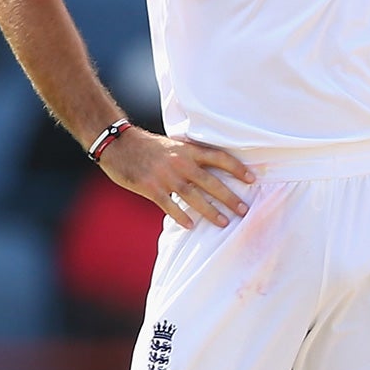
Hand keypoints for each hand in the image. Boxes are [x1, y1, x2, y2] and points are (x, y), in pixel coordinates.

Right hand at [97, 129, 250, 229]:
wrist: (117, 144)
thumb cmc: (148, 146)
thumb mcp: (174, 146)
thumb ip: (192, 157)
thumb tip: (214, 171)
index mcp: (188, 150)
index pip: (219, 158)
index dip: (237, 168)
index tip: (252, 179)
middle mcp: (180, 163)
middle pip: (211, 182)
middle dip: (229, 197)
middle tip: (244, 210)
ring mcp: (165, 176)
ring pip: (193, 196)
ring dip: (210, 211)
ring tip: (224, 222)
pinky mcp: (150, 187)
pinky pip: (169, 205)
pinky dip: (180, 216)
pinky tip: (190, 225)